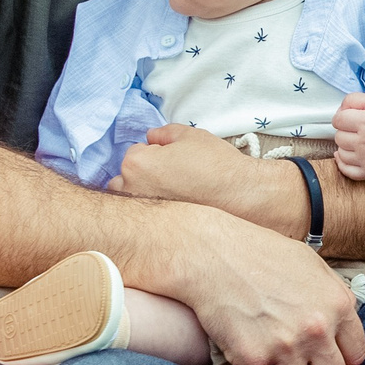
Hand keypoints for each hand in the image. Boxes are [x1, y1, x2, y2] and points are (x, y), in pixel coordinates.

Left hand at [111, 124, 302, 233]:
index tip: (170, 159)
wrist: (241, 197)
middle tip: (168, 178)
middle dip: (140, 177)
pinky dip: (154, 216)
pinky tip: (176, 211)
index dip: (153, 153)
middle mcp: (131, 189)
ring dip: (143, 197)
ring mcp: (141, 213)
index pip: (134, 153)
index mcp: (137, 163)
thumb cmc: (216, 165)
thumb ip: (164, 133)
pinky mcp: (154, 231)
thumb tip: (151, 138)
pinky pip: (146, 220)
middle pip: (123, 180)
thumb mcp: (191, 136)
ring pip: (131, 202)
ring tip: (173, 196)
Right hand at [175, 213, 364, 364]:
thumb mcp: (311, 265)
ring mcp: (286, 346)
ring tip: (271, 364)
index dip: (338, 359)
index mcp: (338, 304)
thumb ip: (332, 297)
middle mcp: (318, 329)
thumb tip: (341, 327)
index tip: (323, 357)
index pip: (355, 355)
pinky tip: (243, 348)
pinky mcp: (253, 358)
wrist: (211, 253)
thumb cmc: (259, 253)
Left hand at [330, 96, 364, 181]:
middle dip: (345, 132)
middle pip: (339, 136)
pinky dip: (345, 163)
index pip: (338, 120)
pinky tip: (352, 154)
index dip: (342, 117)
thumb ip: (353, 100)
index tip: (349, 118)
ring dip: (347, 147)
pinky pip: (346, 170)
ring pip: (341, 152)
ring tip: (359, 141)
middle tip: (358, 130)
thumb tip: (339, 110)